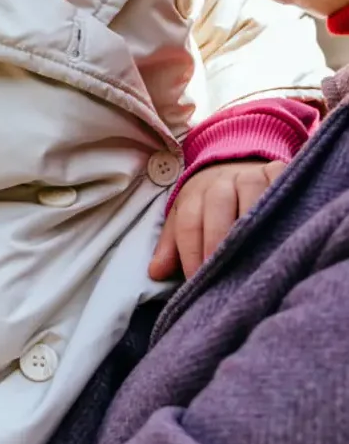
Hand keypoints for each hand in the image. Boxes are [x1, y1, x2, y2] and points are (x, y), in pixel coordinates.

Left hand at [149, 159, 286, 280]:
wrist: (235, 163)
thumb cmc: (210, 203)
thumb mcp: (187, 217)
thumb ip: (172, 245)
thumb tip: (155, 273)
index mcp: (194, 195)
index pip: (189, 223)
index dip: (191, 252)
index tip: (196, 280)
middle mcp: (221, 182)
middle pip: (217, 206)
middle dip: (218, 239)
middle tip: (224, 271)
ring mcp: (251, 175)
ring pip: (252, 196)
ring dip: (254, 224)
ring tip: (257, 256)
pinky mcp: (277, 171)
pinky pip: (282, 185)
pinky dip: (285, 204)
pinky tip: (287, 228)